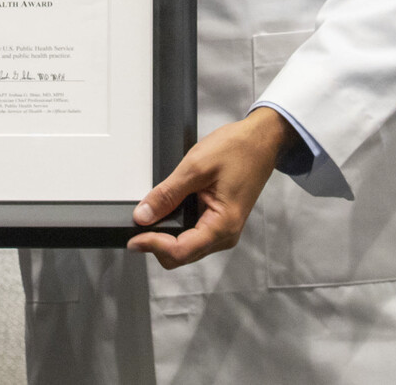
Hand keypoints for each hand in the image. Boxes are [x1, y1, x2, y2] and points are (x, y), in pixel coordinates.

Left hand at [126, 107, 290, 268]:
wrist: (261, 140)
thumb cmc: (238, 149)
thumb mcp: (195, 167)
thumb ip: (167, 194)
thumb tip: (143, 216)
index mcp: (223, 225)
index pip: (180, 251)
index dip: (152, 246)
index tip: (133, 237)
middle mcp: (225, 235)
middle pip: (182, 255)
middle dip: (157, 244)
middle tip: (138, 225)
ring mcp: (223, 230)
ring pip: (186, 248)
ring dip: (165, 237)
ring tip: (151, 215)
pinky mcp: (220, 222)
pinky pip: (193, 235)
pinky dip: (176, 228)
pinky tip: (167, 212)